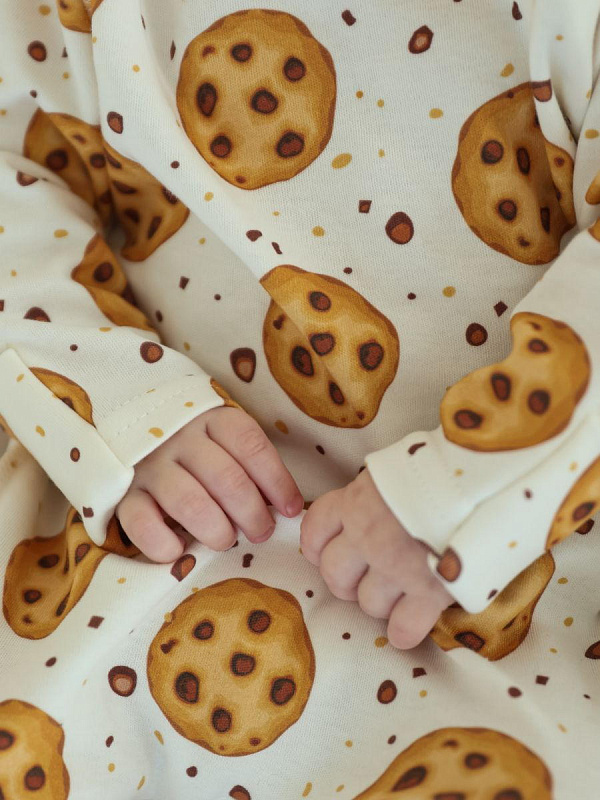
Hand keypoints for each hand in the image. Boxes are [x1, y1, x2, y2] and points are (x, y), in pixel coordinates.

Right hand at [115, 406, 303, 561]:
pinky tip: (180, 550)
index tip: (291, 510)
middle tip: (261, 532)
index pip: (250, 445)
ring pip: (189, 502)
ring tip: (226, 541)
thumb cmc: (198, 449)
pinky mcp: (125, 495)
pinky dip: (164, 543)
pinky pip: (141, 523)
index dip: (277, 481)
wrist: (132, 435)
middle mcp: (180, 438)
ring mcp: (150, 466)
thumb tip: (288, 508)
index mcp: (212, 420)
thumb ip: (252, 467)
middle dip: (252, 513)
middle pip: (226, 477)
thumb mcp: (226, 443)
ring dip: (216, 530)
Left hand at [300, 469, 452, 648]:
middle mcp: (367, 536)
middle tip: (364, 578)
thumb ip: (380, 491)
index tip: (324, 553)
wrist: (483, 478)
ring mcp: (395, 567)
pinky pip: (403, 627)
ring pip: (368, 603)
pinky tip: (408, 627)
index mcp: (356, 501)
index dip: (317, 546)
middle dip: (346, 581)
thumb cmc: (443, 467)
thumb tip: (378, 501)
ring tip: (398, 594)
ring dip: (380, 603)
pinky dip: (404, 631)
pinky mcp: (428, 591)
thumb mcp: (398, 469)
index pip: (315, 530)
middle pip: (334, 575)